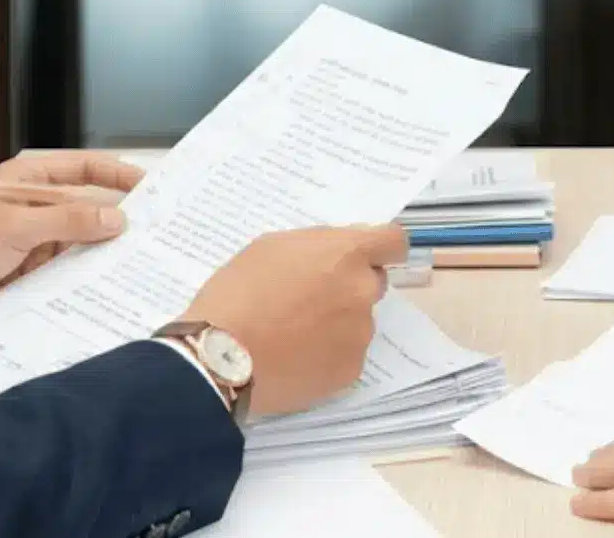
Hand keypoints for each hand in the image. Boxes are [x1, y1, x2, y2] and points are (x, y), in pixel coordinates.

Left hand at [0, 151, 141, 333]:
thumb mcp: (16, 228)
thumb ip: (69, 220)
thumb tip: (118, 217)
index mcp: (27, 180)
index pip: (82, 168)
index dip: (115, 173)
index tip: (149, 185)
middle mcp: (35, 207)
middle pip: (87, 205)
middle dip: (118, 215)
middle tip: (157, 226)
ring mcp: (34, 241)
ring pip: (82, 240)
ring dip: (106, 249)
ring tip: (143, 257)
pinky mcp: (32, 272)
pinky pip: (69, 269)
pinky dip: (89, 274)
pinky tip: (113, 282)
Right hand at [185, 225, 408, 417]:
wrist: (220, 357)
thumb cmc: (238, 293)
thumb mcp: (271, 247)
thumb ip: (317, 245)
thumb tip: (341, 252)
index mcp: (346, 255)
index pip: (394, 242)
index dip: (381, 248)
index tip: (364, 257)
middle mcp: (362, 292)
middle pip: (372, 283)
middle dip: (348, 287)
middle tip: (309, 300)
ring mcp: (360, 334)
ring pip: (357, 322)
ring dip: (336, 323)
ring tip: (292, 335)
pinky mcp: (350, 371)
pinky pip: (346, 354)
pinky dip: (327, 355)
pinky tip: (294, 358)